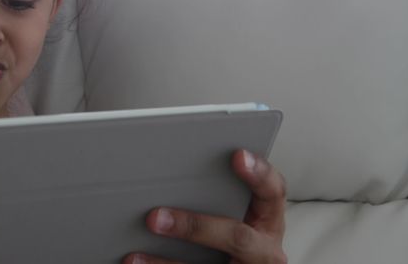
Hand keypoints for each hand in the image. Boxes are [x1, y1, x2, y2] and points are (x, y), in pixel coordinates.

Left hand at [122, 149, 286, 263]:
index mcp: (267, 222)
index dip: (259, 174)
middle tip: (154, 217)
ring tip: (134, 256)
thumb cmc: (234, 239)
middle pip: (237, 237)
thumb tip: (162, 174)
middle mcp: (263, 251)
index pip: (273, 193)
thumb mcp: (238, 215)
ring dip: (166, 263)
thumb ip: (215, 194)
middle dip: (195, 227)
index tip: (237, 155)